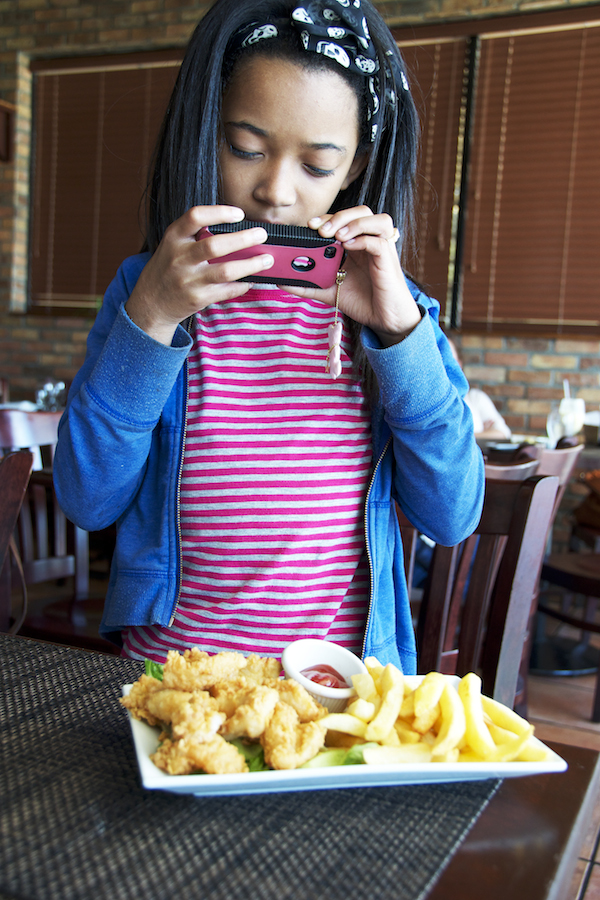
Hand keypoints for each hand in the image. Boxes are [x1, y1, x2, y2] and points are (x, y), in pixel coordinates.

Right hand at [125, 206, 273, 344]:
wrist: (151, 301)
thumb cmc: (168, 268)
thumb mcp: (174, 245)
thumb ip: (196, 235)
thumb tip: (237, 229)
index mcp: (174, 237)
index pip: (195, 216)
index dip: (219, 212)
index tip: (239, 213)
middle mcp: (179, 258)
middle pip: (215, 245)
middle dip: (243, 239)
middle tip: (262, 234)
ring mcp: (188, 280)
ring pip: (225, 271)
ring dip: (250, 265)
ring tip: (267, 259)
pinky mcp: (197, 299)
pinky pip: (226, 291)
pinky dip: (242, 285)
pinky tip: (251, 280)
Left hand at [284, 207, 420, 345]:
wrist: (383, 320)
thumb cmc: (363, 301)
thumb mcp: (328, 291)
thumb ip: (307, 285)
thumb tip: (281, 282)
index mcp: (356, 244)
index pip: (344, 219)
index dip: (328, 217)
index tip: (310, 225)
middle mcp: (370, 242)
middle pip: (361, 211)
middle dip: (339, 216)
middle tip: (320, 230)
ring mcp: (382, 249)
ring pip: (377, 219)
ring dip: (355, 222)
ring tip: (337, 236)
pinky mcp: (388, 260)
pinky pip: (379, 242)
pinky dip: (364, 239)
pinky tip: (349, 246)